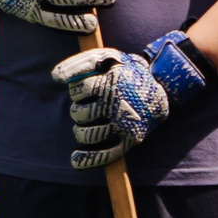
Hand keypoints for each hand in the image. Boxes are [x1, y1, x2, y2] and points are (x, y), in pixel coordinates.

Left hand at [53, 29, 206, 169]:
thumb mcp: (107, 57)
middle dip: (77, 110)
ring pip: (87, 134)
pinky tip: (75, 160)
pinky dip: (89, 159)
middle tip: (88, 107)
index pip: (79, 90)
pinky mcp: (131, 139)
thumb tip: (55, 76)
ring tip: (84, 126)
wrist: (162, 85)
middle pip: (79, 113)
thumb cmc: (126, 71)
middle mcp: (117, 106)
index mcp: (111, 84)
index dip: (76, 90)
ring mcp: (124, 125)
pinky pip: (107, 154)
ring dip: (79, 132)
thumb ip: (80, 63)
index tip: (83, 90)